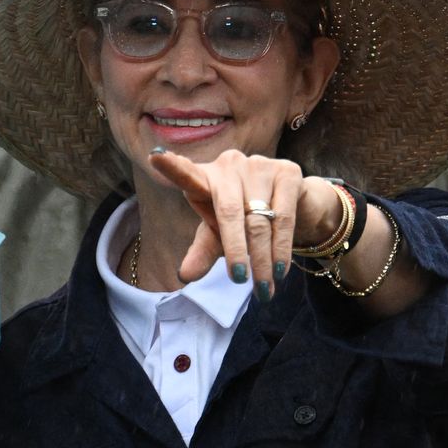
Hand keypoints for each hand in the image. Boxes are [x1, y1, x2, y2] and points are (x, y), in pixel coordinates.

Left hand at [146, 149, 344, 296]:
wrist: (292, 205)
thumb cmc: (244, 220)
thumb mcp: (219, 237)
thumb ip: (202, 251)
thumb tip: (184, 275)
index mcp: (205, 178)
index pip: (186, 175)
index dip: (172, 167)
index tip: (154, 158)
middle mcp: (230, 165)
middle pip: (229, 212)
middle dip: (235, 250)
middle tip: (238, 280)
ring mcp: (259, 165)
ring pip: (259, 220)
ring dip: (262, 258)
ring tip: (263, 289)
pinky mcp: (287, 171)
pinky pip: (284, 217)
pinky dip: (281, 248)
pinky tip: (280, 269)